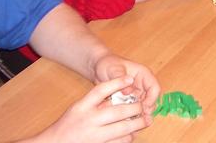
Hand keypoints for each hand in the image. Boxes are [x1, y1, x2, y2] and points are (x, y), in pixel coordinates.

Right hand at [30, 76, 146, 142]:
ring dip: (136, 125)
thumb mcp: (80, 107)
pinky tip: (133, 134)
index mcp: (82, 107)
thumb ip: (97, 102)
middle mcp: (88, 121)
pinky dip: (128, 138)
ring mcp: (93, 137)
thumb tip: (121, 97)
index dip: (116, 83)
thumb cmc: (69, 123)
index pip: (100, 90)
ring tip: (145, 121)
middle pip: (117, 112)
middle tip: (143, 106)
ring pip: (121, 130)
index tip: (130, 78)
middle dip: (135, 108)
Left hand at [93, 55, 159, 125]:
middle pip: (150, 100)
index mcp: (143, 74)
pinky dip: (129, 114)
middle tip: (137, 118)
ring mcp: (136, 93)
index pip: (154, 88)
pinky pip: (132, 109)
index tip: (143, 108)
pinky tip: (121, 119)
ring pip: (142, 107)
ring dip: (137, 114)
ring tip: (128, 120)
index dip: (152, 99)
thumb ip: (120, 78)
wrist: (98, 67)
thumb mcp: (114, 69)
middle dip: (145, 110)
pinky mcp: (129, 100)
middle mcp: (142, 84)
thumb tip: (128, 91)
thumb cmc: (108, 64)